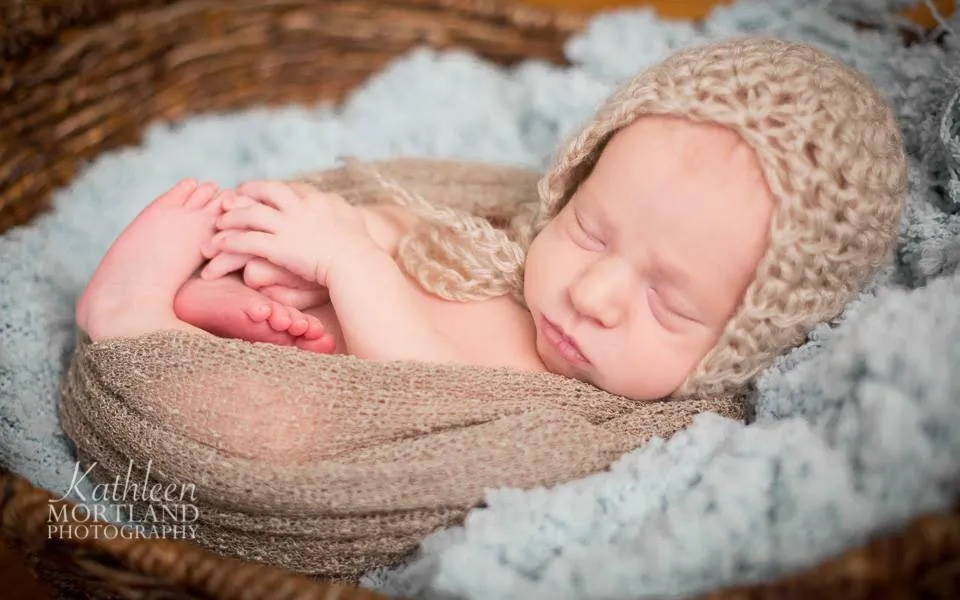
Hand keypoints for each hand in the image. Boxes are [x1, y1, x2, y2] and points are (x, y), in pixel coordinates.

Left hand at [204, 180, 373, 285]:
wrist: (357, 261)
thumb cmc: (360, 246)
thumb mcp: (353, 219)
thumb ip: (341, 210)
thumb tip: (340, 208)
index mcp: (317, 199)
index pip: (289, 188)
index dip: (272, 189)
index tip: (261, 191)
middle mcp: (299, 207)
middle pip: (266, 191)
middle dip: (247, 191)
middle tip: (231, 196)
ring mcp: (287, 226)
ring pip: (250, 214)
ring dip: (231, 217)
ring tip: (218, 222)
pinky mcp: (279, 246)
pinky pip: (248, 241)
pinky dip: (230, 241)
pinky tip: (218, 244)